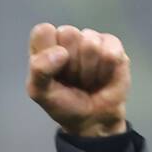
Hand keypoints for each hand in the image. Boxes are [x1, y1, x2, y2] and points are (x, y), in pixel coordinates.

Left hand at [26, 23, 129, 137]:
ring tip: (87, 81)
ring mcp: (91, 38)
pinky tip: (102, 78)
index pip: (43, 31)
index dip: (49, 53)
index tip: (53, 72)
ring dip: (88, 72)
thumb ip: (39, 70)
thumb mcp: (40, 92)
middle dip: (71, 65)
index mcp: (45, 44)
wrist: (92, 120)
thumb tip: (62, 53)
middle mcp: (67, 36)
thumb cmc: (64, 104)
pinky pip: (109, 53)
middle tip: (72, 80)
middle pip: (69, 33)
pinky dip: (105, 72)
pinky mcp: (112, 45)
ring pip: (90, 44)